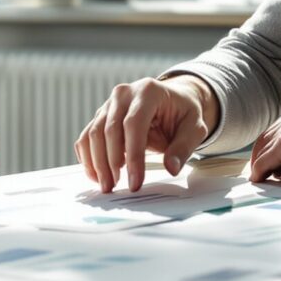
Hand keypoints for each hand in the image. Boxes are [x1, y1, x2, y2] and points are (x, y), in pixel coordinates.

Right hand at [76, 75, 213, 193]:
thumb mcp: (194, 127)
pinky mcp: (100, 116)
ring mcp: (109, 104)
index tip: (135, 182)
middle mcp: (123, 94)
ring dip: (97, 163)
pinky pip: (86, 137)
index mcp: (148, 91)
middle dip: (110, 163)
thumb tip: (171, 168)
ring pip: (93, 134)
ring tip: (107, 185)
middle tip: (116, 188)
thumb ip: (183, 147)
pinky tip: (96, 175)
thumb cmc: (183, 112)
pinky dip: (88, 157)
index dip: (133, 156)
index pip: (133, 124)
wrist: (173, 99)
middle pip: (109, 130)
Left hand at [247, 104, 280, 183]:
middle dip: (259, 158)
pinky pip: (262, 163)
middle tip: (258, 175)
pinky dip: (258, 174)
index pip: (275, 131)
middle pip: (263, 140)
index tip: (266, 164)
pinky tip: (260, 182)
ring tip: (260, 181)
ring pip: (261, 152)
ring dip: (259, 167)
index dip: (268, 149)